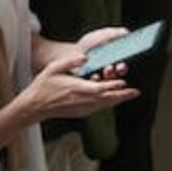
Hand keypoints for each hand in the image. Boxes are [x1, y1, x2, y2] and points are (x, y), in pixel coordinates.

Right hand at [21, 40, 137, 119]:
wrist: (35, 106)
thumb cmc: (44, 86)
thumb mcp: (53, 68)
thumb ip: (71, 62)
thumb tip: (86, 58)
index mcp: (75, 88)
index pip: (98, 88)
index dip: (112, 86)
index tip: (123, 83)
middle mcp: (81, 101)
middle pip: (106, 99)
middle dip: (122, 95)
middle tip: (135, 92)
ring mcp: (81, 108)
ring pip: (104, 105)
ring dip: (117, 100)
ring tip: (129, 94)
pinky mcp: (81, 112)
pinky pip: (98, 108)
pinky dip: (108, 103)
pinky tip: (114, 99)